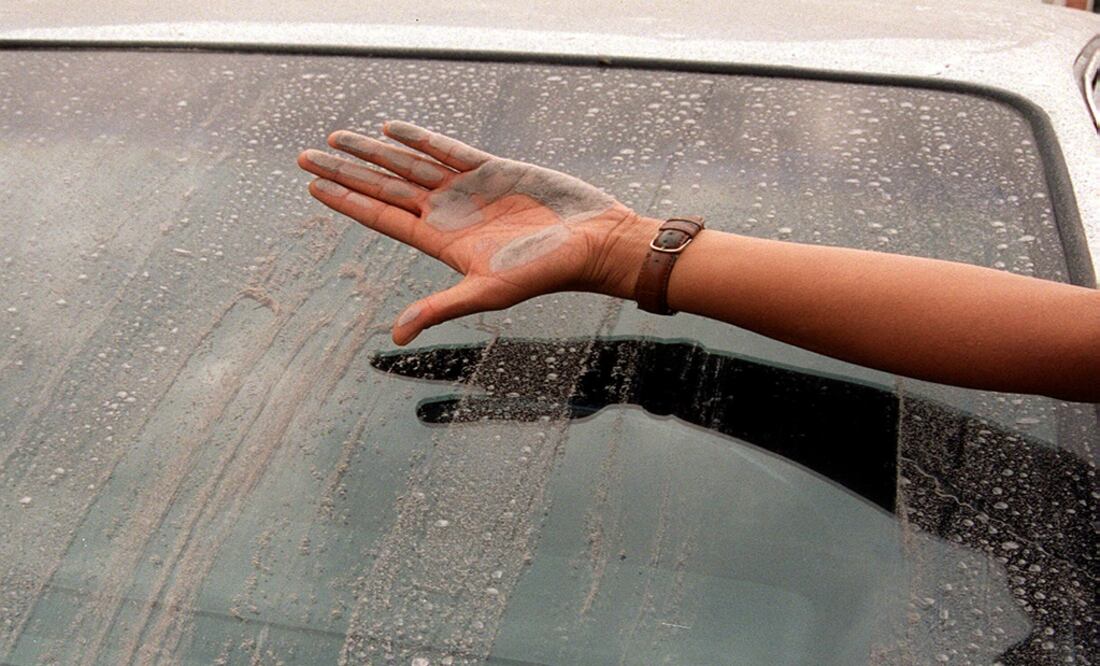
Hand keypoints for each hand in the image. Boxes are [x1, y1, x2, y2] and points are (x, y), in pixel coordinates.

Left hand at [297, 122, 655, 343]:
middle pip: (385, 188)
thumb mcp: (487, 293)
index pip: (382, 217)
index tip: (313, 186)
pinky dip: (420, 139)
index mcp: (441, 242)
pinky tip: (392, 131)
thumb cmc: (544, 273)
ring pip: (409, 165)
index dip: (346, 201)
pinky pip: (448, 149)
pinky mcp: (493, 169)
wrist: (591, 242)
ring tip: (338, 138)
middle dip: (345, 171)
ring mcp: (468, 190)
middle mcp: (448, 214)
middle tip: (305, 156)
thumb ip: (440, 308)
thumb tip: (396, 336)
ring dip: (373, 151)